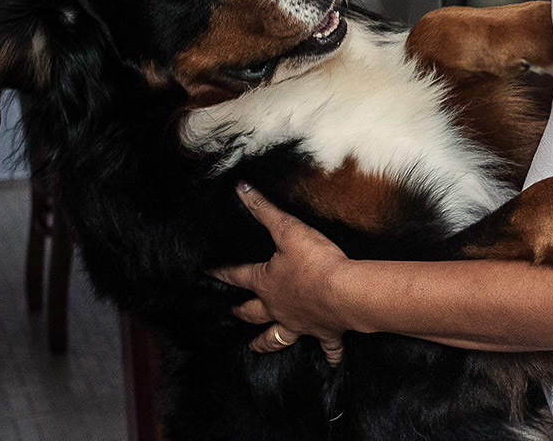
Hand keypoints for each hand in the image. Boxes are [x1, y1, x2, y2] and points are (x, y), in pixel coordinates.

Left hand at [209, 183, 350, 363]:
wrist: (345, 292)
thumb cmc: (316, 261)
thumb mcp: (288, 229)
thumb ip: (264, 209)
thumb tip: (241, 189)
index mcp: (267, 283)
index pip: (237, 276)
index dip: (221, 272)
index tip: (207, 272)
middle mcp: (278, 307)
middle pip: (252, 313)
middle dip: (240, 312)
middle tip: (232, 313)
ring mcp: (300, 323)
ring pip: (277, 337)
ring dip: (267, 342)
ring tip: (257, 346)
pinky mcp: (325, 332)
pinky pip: (326, 347)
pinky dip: (330, 355)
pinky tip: (332, 362)